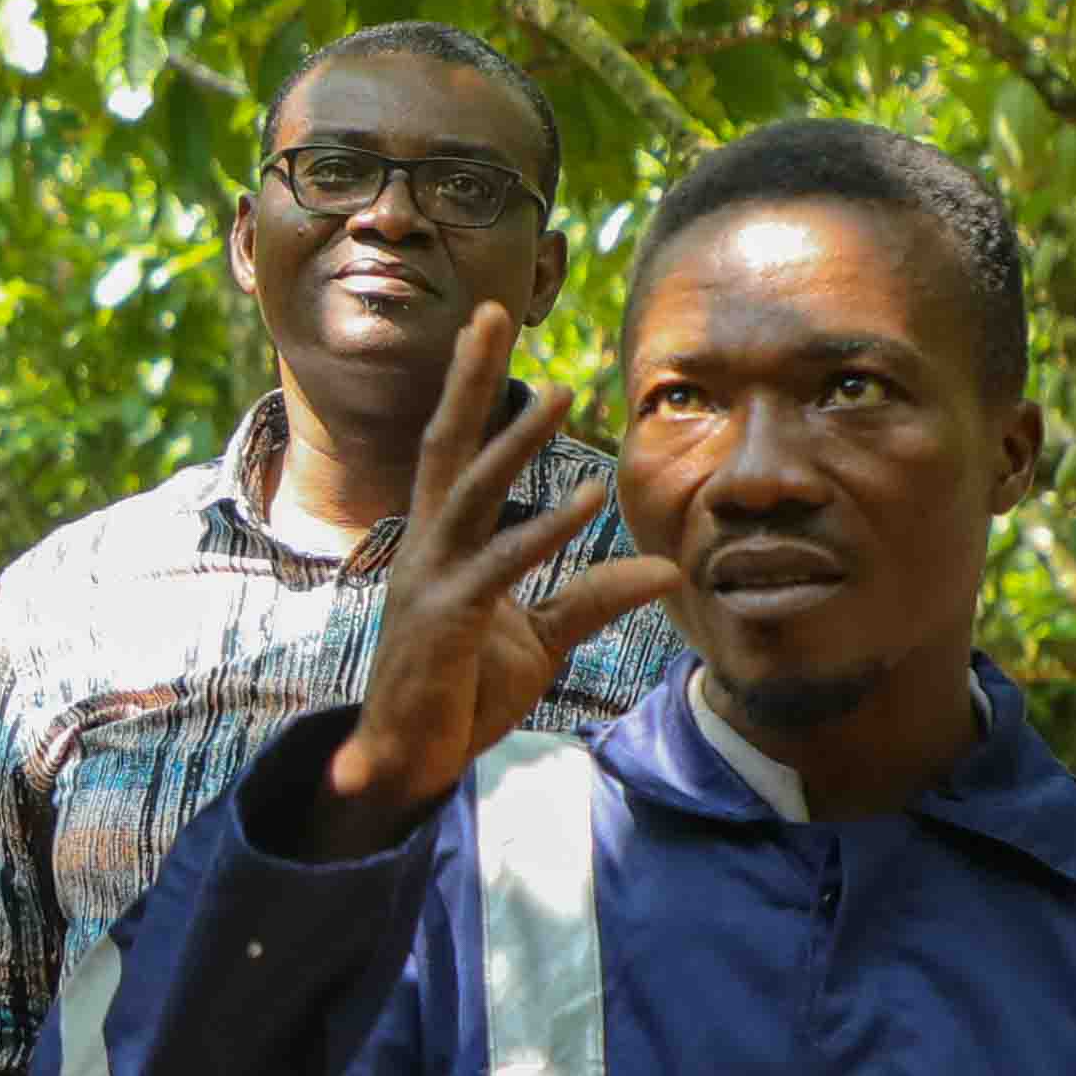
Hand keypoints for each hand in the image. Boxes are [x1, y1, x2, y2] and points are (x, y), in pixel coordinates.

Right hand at [313, 303, 680, 847]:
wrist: (408, 763)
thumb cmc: (462, 693)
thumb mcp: (541, 637)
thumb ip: (594, 597)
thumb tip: (667, 569)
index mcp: (442, 543)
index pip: (453, 449)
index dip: (469, 386)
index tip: (486, 324)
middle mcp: (428, 548)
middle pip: (446, 445)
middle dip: (468, 378)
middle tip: (492, 312)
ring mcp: (431, 580)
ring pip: (471, 491)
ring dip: (514, 440)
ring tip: (559, 394)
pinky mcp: (448, 620)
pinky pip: (501, 563)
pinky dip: (546, 528)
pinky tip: (588, 498)